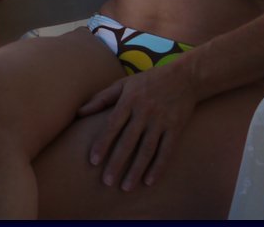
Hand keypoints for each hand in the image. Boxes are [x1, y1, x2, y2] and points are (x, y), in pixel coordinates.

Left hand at [76, 57, 197, 190]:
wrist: (185, 77)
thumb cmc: (148, 81)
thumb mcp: (124, 84)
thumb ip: (101, 98)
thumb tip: (79, 112)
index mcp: (129, 100)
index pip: (112, 125)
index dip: (102, 143)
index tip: (93, 161)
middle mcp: (145, 111)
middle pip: (128, 141)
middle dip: (117, 162)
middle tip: (107, 182)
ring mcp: (161, 121)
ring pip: (147, 149)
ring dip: (136, 170)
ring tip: (126, 187)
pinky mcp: (176, 128)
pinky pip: (166, 151)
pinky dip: (158, 167)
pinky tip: (149, 181)